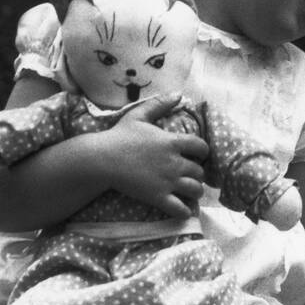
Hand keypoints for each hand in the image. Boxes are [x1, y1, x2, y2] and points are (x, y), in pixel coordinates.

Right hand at [103, 95, 209, 218]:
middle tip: (190, 175)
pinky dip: (185, 211)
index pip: (201, 147)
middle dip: (197, 174)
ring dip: (195, 192)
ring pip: (195, 190)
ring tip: (189, 192)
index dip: (203, 152)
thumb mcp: (139, 115)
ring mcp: (167, 181)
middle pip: (199, 171)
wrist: (101, 159)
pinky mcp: (158, 197)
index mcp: (172, 142)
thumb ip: (159, 104)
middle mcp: (174, 162)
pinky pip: (180, 208)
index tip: (198, 155)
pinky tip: (184, 209)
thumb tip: (178, 94)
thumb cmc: (119, 136)